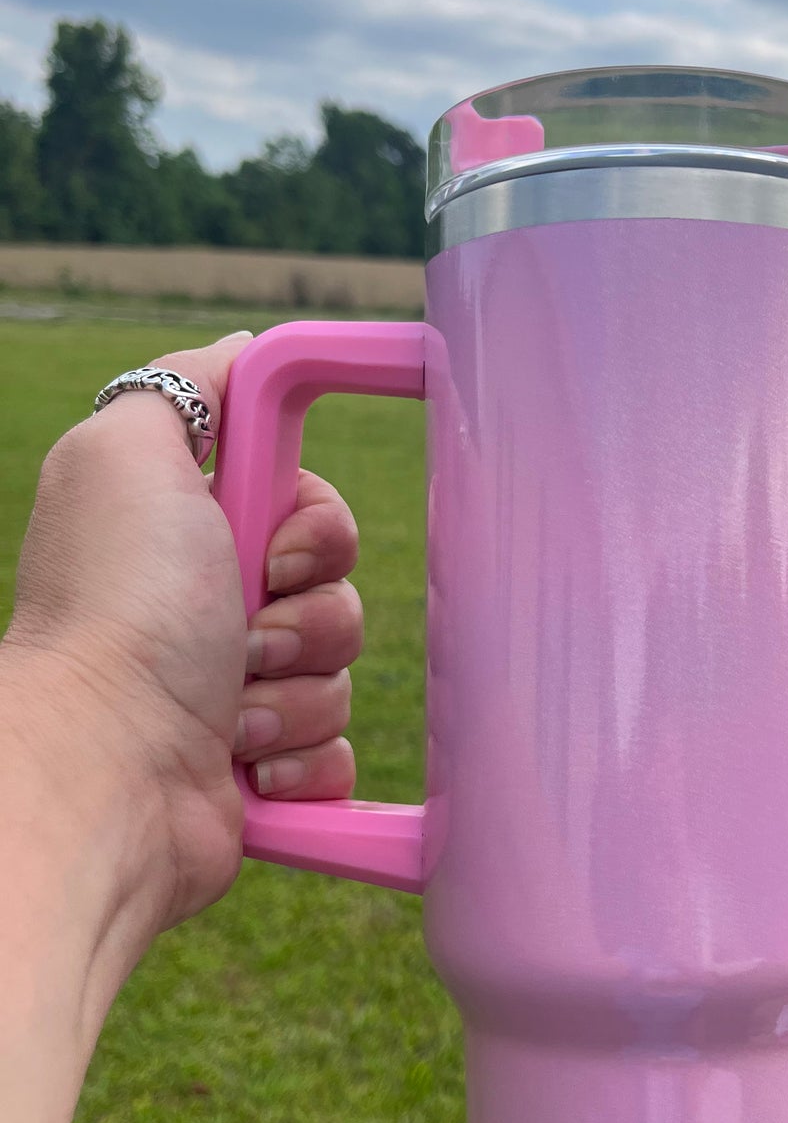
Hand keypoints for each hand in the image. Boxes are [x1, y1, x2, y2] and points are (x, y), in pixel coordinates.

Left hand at [0, 330, 363, 980]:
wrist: (111, 769)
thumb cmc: (122, 610)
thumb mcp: (132, 450)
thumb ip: (185, 385)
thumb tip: (244, 354)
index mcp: (185, 534)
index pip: (308, 504)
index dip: (312, 522)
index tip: (272, 543)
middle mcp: (206, 608)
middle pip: (337, 586)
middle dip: (310, 612)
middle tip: (244, 632)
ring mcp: (236, 692)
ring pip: (341, 671)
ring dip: (299, 692)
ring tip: (233, 714)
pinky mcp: (262, 769)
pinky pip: (340, 753)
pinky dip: (305, 760)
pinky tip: (248, 766)